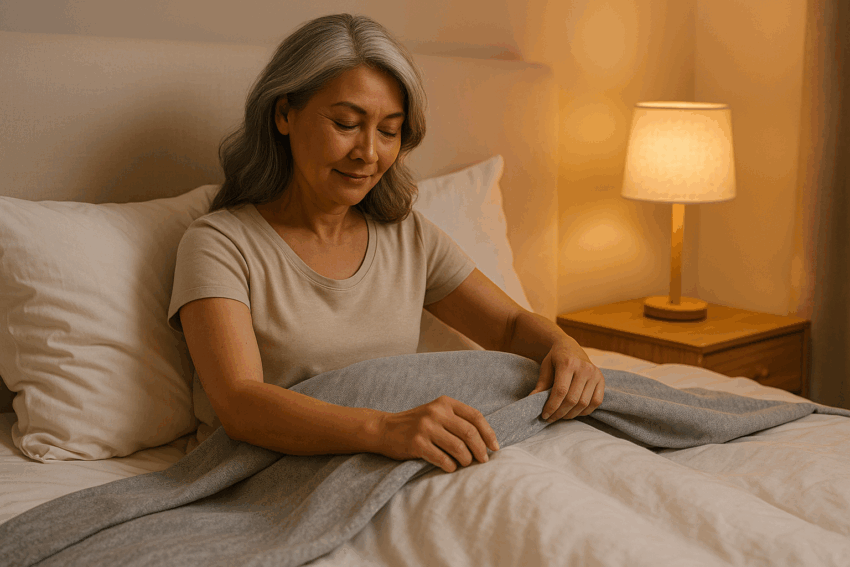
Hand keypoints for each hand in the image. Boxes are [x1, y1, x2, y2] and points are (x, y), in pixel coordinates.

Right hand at [373, 396, 499, 472]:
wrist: (385, 429)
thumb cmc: (417, 424)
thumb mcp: (436, 413)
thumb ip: (457, 420)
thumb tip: (485, 441)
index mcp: (445, 403)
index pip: (475, 416)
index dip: (489, 433)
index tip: (495, 447)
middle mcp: (436, 412)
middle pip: (469, 432)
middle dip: (480, 449)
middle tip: (483, 460)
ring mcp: (426, 427)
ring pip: (458, 447)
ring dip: (466, 460)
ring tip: (466, 464)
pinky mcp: (417, 443)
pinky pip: (442, 459)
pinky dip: (450, 466)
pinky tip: (450, 467)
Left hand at [529, 339, 604, 421]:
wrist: (570, 347)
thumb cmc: (555, 358)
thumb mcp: (545, 367)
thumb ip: (541, 385)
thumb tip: (532, 400)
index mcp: (568, 363)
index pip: (560, 391)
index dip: (552, 406)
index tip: (545, 415)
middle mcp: (584, 368)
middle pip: (573, 399)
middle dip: (560, 413)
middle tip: (551, 418)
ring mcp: (595, 374)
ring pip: (584, 403)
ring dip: (571, 414)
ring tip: (561, 416)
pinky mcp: (601, 379)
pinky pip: (596, 401)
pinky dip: (585, 411)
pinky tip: (574, 412)